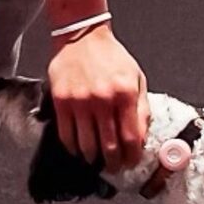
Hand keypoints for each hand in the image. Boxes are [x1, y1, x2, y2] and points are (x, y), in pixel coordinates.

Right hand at [45, 24, 147, 170]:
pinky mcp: (61, 101)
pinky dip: (74, 148)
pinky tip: (79, 149)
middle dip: (113, 163)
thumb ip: (141, 109)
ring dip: (93, 159)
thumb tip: (140, 139)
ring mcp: (80, 101)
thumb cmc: (111, 57)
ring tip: (96, 160)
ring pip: (87, 145)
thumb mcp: (136, 78)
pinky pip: (67, 135)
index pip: (131, 138)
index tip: (130, 163)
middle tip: (114, 167)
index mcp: (125, 94)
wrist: (83, 36)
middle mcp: (103, 99)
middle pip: (109, 146)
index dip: (131, 157)